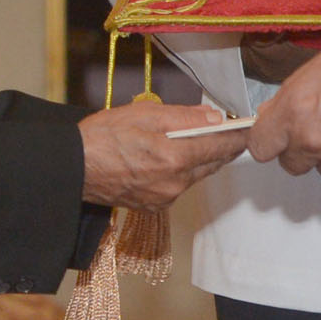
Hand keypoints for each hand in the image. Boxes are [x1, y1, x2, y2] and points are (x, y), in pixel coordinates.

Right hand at [78, 101, 248, 208]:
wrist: (73, 167)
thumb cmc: (104, 136)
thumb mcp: (146, 113)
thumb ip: (185, 116)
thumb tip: (215, 117)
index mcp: (175, 157)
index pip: (220, 146)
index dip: (237, 135)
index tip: (247, 127)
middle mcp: (175, 183)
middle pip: (212, 163)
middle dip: (222, 146)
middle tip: (228, 129)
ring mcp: (165, 198)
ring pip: (196, 175)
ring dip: (201, 158)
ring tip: (196, 138)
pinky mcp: (154, 206)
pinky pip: (179, 186)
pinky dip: (182, 171)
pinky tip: (171, 157)